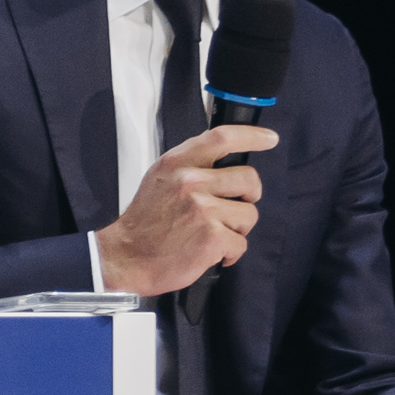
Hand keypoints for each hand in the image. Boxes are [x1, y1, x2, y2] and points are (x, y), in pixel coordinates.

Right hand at [94, 123, 277, 294]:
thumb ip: (189, 166)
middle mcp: (190, 182)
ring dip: (237, 228)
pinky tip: (211, 253)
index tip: (268, 139)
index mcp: (177, 164)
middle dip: (248, 196)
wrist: (125, 258)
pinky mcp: (212, 238)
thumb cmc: (144, 223)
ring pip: (249, 214)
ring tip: (214, 235)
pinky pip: (241, 243)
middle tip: (233, 208)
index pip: (222, 138)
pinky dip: (230, 253)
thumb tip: (225, 164)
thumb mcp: (159, 180)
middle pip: (248, 178)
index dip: (252, 136)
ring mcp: (203, 210)